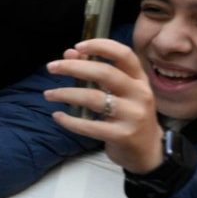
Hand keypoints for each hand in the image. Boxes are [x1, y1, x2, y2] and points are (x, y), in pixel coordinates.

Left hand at [44, 38, 162, 172]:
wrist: (147, 151)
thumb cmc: (128, 115)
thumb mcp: (119, 92)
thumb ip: (96, 72)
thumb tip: (70, 53)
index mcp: (139, 79)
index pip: (124, 55)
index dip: (100, 46)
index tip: (77, 46)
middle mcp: (140, 94)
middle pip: (105, 73)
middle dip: (74, 67)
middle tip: (51, 67)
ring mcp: (133, 115)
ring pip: (94, 98)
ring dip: (66, 93)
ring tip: (48, 94)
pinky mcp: (123, 135)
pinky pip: (90, 126)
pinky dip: (70, 121)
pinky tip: (57, 116)